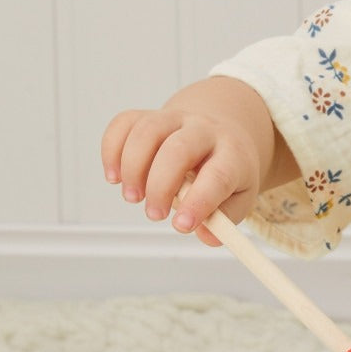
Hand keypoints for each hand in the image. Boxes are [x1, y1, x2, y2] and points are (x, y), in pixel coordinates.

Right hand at [100, 104, 262, 246]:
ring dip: (133, 168)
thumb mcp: (239, 197)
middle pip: (179, 149)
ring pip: (148, 131)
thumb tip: (206, 236)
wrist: (222, 130)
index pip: (219, 175)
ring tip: (133, 197)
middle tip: (154, 215)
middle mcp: (205, 130)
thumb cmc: (228, 170)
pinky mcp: (149, 115)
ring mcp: (176, 119)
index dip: (199, 202)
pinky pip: (125, 123)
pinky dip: (111, 150)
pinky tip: (115, 177)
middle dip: (160, 186)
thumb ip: (224, 219)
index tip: (181, 226)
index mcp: (232, 153)